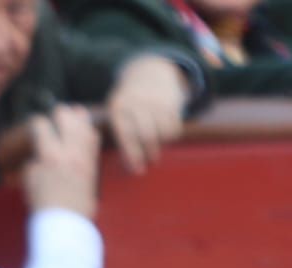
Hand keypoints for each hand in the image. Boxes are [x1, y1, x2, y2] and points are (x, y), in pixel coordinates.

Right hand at [23, 105, 100, 218]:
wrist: (65, 221)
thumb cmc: (44, 203)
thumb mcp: (30, 180)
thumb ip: (34, 160)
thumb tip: (39, 152)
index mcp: (49, 155)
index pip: (42, 126)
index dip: (36, 123)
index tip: (35, 126)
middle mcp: (69, 151)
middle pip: (67, 117)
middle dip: (59, 113)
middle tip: (55, 116)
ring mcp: (83, 156)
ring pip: (84, 125)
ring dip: (78, 117)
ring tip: (74, 113)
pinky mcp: (93, 164)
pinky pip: (94, 139)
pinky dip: (89, 131)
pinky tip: (85, 129)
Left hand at [107, 55, 190, 174]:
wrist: (148, 73)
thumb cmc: (128, 102)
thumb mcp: (116, 110)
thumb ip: (119, 131)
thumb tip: (128, 163)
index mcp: (119, 107)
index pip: (126, 135)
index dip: (132, 155)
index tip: (137, 170)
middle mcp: (138, 103)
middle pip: (146, 135)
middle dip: (149, 153)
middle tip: (150, 162)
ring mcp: (156, 101)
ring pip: (163, 132)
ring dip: (161, 145)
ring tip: (157, 148)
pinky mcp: (172, 101)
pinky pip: (175, 126)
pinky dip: (171, 135)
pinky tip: (165, 136)